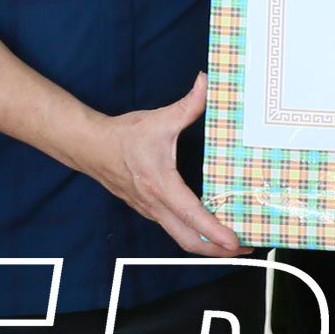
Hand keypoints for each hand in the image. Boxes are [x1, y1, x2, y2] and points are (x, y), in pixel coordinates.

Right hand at [66, 74, 243, 259]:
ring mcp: (151, 211)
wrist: (90, 147)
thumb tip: (207, 82)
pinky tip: (209, 228)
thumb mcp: (159, 119)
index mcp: (160, 184)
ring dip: (207, 245)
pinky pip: (174, 229)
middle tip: (244, 249)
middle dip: (217, 251)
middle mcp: (155, 204)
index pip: (192, 214)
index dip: (215, 232)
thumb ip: (188, 104)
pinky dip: (194, 234)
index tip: (235, 243)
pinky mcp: (149, 210)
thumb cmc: (123, 136)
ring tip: (233, 244)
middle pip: (188, 240)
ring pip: (181, 238)